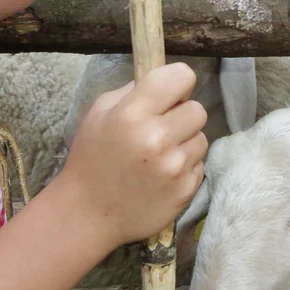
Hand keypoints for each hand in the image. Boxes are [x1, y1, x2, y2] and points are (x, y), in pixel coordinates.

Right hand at [60, 63, 207, 249]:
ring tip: (158, 156)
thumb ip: (132, 92)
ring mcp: (173, 167)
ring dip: (184, 143)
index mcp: (132, 113)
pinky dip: (184, 168)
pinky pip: (199, 166)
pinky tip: (161, 176)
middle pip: (198, 109)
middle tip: (162, 128)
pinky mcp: (184, 190)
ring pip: (201, 138)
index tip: (170, 94)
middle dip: (182, 116)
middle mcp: (156, 138)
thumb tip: (164, 80)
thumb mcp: (99, 114)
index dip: (177, 83)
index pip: (181, 76)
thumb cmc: (91, 159)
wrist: (88, 213)